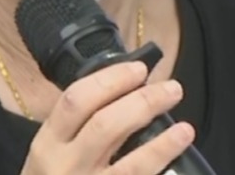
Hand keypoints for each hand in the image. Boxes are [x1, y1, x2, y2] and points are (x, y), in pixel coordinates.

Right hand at [20, 61, 195, 174]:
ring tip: (185, 129)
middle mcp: (65, 167)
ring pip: (129, 166)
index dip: (111, 79)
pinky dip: (158, 168)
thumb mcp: (51, 156)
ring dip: (162, 144)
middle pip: (106, 125)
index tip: (139, 70)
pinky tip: (175, 159)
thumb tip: (127, 92)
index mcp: (48, 144)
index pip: (76, 100)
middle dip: (143, 102)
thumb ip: (77, 129)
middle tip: (172, 89)